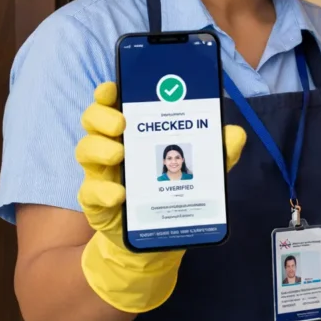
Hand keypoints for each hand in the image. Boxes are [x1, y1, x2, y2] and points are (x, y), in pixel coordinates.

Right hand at [77, 82, 246, 312]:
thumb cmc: (175, 188)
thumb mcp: (203, 168)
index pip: (114, 104)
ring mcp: (101, 174)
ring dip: (100, 149)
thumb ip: (219, 151)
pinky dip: (103, 191)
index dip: (109, 93)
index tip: (114, 88)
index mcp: (134, 131)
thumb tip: (236, 133)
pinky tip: (118, 194)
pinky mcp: (97, 202)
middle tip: (122, 123)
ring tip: (120, 155)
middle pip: (92, 121)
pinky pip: (89, 193)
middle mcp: (112, 146)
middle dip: (102, 116)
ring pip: (85, 150)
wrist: (159, 233)